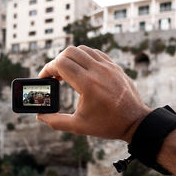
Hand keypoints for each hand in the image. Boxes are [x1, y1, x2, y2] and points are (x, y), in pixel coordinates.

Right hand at [36, 45, 150, 142]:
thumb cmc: (107, 125)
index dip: (48, 69)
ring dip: (70, 58)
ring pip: (82, 49)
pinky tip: (82, 70)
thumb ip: (56, 121)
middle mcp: (98, 71)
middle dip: (57, 62)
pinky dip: (84, 57)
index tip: (44, 78)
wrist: (135, 122)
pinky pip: (95, 53)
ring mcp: (108, 66)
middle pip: (69, 52)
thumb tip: (39, 116)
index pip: (61, 64)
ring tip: (67, 72)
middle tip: (54, 76)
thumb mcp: (78, 126)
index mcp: (87, 84)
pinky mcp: (114, 66)